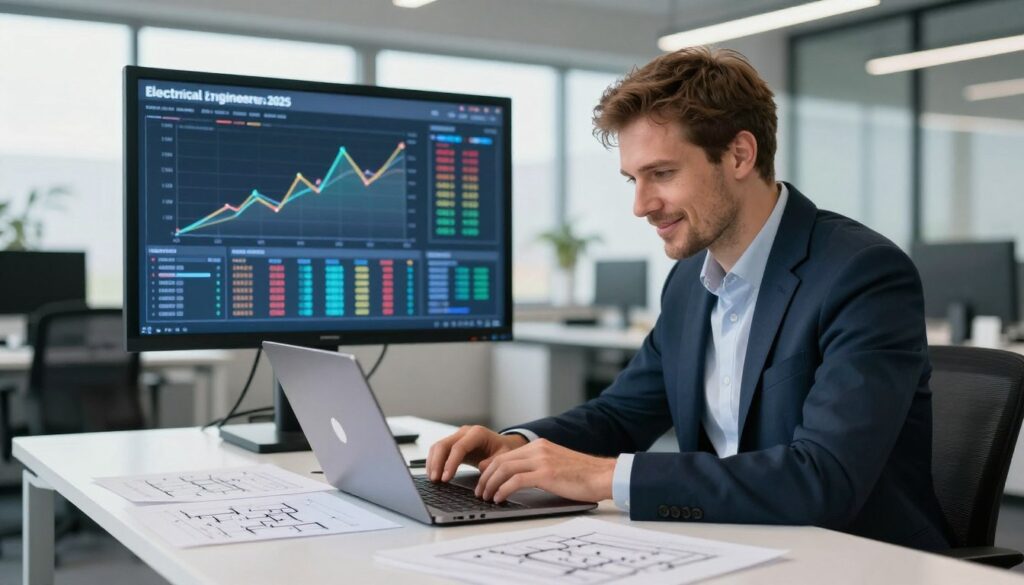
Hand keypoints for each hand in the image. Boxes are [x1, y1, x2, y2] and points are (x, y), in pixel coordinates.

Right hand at [426, 425, 526, 481]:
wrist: (503, 445)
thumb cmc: (503, 450)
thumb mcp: (504, 456)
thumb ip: (493, 462)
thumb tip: (482, 468)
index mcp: (478, 433)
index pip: (459, 447)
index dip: (450, 463)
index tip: (446, 478)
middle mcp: (465, 432)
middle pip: (443, 445)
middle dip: (437, 463)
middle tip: (435, 480)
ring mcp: (457, 436)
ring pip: (438, 447)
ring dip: (433, 463)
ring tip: (433, 479)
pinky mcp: (453, 444)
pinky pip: (439, 451)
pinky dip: (434, 462)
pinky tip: (434, 474)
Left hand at [474, 438, 615, 503]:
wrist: (604, 475)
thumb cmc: (583, 475)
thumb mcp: (556, 465)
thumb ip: (537, 466)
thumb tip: (517, 477)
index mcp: (540, 445)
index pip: (506, 454)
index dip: (490, 468)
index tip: (482, 479)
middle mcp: (538, 449)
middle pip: (501, 461)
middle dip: (486, 477)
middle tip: (479, 491)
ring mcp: (542, 460)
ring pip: (504, 469)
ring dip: (491, 484)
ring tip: (485, 497)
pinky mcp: (546, 474)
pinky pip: (515, 481)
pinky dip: (503, 490)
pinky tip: (499, 498)